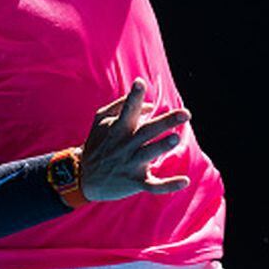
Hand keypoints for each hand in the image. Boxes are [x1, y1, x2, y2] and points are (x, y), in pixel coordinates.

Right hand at [78, 78, 191, 201]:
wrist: (83, 177)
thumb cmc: (96, 143)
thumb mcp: (100, 119)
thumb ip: (121, 106)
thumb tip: (151, 104)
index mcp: (118, 128)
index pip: (127, 109)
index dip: (133, 96)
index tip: (140, 82)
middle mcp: (125, 145)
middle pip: (147, 131)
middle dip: (165, 122)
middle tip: (186, 113)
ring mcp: (130, 164)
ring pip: (148, 154)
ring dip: (161, 146)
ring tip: (175, 138)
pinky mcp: (135, 182)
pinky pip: (153, 185)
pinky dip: (169, 186)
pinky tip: (185, 181)